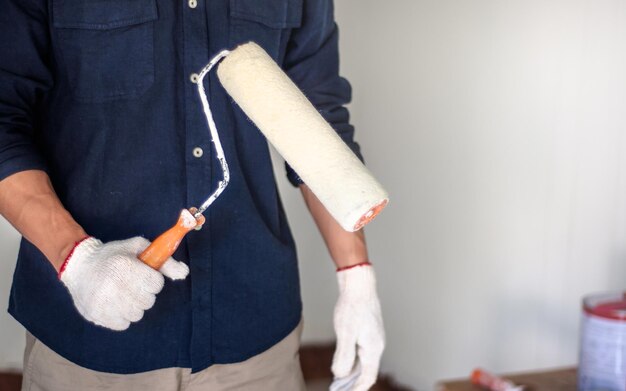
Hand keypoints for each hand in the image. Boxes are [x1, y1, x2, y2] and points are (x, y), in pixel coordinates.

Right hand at [59, 236, 188, 330]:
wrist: (79, 266)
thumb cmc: (115, 256)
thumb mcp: (139, 249)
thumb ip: (165, 261)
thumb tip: (185, 273)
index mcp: (125, 266)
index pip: (156, 284)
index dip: (152, 279)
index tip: (141, 274)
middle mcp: (113, 285)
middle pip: (148, 301)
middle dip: (144, 293)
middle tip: (131, 284)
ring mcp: (103, 303)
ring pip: (137, 314)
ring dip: (134, 305)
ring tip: (122, 293)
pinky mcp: (96, 316)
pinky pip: (123, 324)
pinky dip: (122, 316)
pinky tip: (114, 303)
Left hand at [331, 264, 384, 390]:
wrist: (359, 284)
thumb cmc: (353, 306)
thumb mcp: (345, 333)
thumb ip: (344, 356)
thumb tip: (340, 375)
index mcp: (373, 348)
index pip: (368, 376)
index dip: (358, 388)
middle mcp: (376, 345)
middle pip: (366, 371)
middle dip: (353, 382)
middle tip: (338, 389)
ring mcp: (373, 338)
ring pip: (364, 361)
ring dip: (352, 371)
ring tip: (338, 380)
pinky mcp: (368, 332)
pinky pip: (362, 352)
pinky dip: (353, 360)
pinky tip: (342, 361)